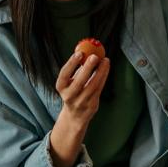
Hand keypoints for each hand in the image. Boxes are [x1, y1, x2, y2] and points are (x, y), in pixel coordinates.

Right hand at [49, 51, 110, 166]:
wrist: (75, 116)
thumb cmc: (73, 92)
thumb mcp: (69, 82)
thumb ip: (76, 69)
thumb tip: (86, 50)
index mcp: (61, 88)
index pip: (64, 75)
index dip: (71, 63)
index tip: (79, 53)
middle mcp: (69, 96)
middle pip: (79, 82)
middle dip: (87, 68)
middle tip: (95, 56)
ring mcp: (81, 102)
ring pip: (93, 86)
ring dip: (100, 72)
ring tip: (105, 60)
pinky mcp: (92, 105)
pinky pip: (99, 89)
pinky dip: (103, 77)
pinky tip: (106, 68)